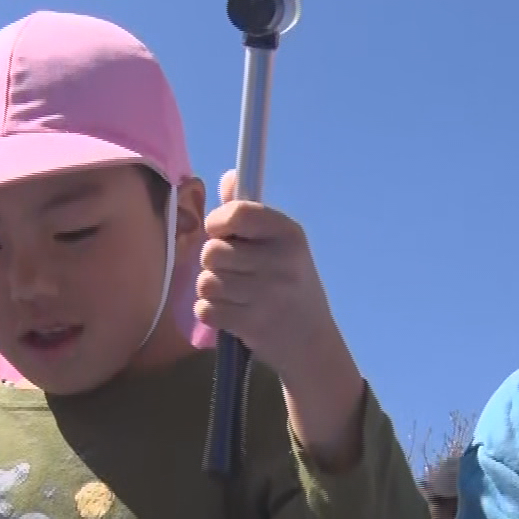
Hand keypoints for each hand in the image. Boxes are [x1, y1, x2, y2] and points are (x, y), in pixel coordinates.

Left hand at [196, 171, 344, 385]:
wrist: (311, 341)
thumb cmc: (290, 284)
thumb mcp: (281, 245)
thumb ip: (250, 212)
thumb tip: (229, 177)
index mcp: (289, 233)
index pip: (236, 214)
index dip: (217, 223)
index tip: (222, 234)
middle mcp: (281, 262)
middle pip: (212, 251)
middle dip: (213, 263)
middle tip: (232, 271)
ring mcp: (268, 296)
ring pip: (206, 282)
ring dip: (211, 289)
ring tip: (232, 294)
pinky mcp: (253, 325)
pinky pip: (206, 309)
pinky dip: (211, 312)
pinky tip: (230, 313)